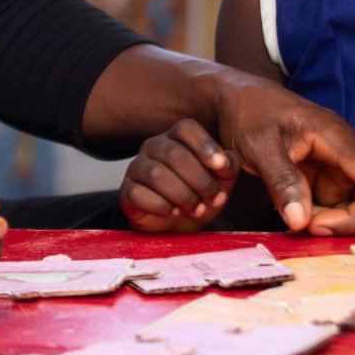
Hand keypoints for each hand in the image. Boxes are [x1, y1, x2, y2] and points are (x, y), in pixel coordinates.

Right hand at [120, 119, 239, 231]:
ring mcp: (137, 167)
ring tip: (197, 209)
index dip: (205, 145)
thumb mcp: (221, 182)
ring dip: (182, 194)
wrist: (176, 226)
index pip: (186, 128)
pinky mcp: (126, 191)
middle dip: (199, 179)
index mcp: (177, 138)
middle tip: (215, 199)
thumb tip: (228, 160)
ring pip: (156, 173)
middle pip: (174, 154)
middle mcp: (154, 147)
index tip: (222, 166)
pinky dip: (160, 205)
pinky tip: (172, 213)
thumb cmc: (200, 196)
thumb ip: (228, 167)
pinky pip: (138, 193)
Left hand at [211, 71, 354, 233]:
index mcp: (331, 134)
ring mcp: (335, 164)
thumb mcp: (258, 145)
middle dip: (351, 221)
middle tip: (311, 227)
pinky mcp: (325, 176)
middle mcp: (341, 150)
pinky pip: (339, 206)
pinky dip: (325, 218)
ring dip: (337, 222)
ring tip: (300, 220)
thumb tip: (302, 222)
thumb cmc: (247, 113)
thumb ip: (281, 181)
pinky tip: (299, 215)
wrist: (233, 99)